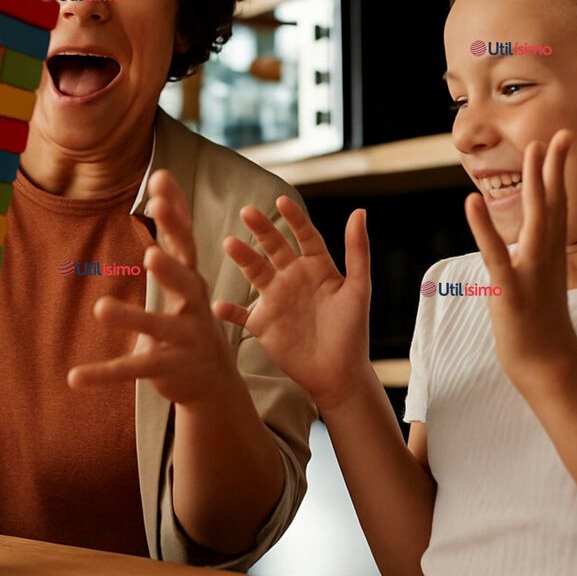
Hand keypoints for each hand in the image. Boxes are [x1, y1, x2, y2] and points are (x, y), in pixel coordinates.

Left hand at [67, 169, 242, 407]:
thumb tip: (165, 176)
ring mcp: (182, 339)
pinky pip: (132, 368)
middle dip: (169, 269)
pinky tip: (74, 376)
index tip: (163, 182)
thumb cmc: (190, 316)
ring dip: (131, 318)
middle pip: (184, 282)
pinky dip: (103, 373)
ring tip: (100, 308)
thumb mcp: (184, 275)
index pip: (185, 241)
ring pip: (157, 326)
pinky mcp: (165, 367)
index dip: (176, 214)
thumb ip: (172, 232)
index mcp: (192, 280)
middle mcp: (193, 306)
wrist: (214, 381)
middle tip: (152, 253)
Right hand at [212, 196, 372, 412]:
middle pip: (274, 248)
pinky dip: (228, 310)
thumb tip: (359, 211)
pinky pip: (241, 314)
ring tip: (229, 243)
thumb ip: (357, 251)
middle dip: (261, 230)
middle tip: (247, 212)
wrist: (339, 374)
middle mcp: (293, 279)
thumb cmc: (352, 331)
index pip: (305, 236)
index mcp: (318, 268)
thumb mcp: (358, 288)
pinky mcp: (263, 325)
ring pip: (254, 272)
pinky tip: (216, 304)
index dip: (294, 219)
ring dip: (242, 258)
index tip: (281, 201)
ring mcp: (276, 300)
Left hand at [464, 130, 576, 389]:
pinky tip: (470, 202)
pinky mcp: (509, 289)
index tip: (560, 141)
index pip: (557, 205)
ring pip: (535, 220)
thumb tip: (530, 236)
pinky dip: (483, 227)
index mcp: (551, 253)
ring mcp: (531, 271)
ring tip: (532, 150)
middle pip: (553, 203)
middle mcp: (547, 256)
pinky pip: (495, 253)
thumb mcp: (539, 280)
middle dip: (555, 167)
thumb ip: (536, 254)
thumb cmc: (540, 323)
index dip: (558, 173)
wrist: (547, 365)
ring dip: (534, 184)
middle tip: (560, 133)